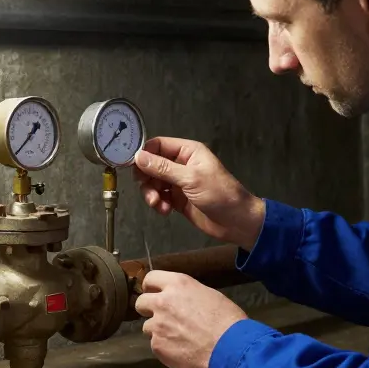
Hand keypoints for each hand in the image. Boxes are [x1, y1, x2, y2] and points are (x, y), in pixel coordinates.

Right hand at [133, 137, 265, 249]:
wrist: (236, 222)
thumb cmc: (220, 194)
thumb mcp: (190, 178)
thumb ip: (163, 168)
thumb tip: (138, 156)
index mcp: (188, 151)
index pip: (158, 145)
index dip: (144, 154)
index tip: (132, 166)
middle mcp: (181, 164)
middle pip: (152, 165)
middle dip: (146, 178)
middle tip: (146, 188)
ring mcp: (178, 182)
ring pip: (153, 183)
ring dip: (151, 194)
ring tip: (158, 204)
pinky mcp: (177, 199)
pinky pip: (159, 197)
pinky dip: (158, 203)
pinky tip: (165, 211)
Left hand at [134, 271, 246, 367]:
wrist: (230, 348)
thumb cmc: (227, 320)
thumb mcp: (209, 295)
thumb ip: (188, 295)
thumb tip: (182, 301)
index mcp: (177, 284)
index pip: (150, 278)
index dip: (151, 287)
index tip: (154, 293)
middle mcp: (162, 302)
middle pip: (141, 302)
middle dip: (148, 309)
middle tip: (162, 317)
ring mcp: (157, 325)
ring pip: (148, 327)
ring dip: (159, 331)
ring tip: (177, 338)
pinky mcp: (157, 346)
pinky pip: (156, 345)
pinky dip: (166, 348)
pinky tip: (181, 351)